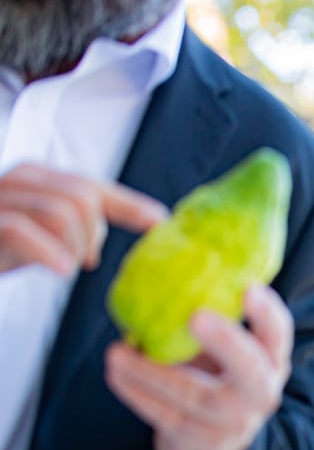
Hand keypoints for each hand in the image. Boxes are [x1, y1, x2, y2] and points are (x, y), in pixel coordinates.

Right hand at [0, 163, 165, 274]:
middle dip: (94, 235)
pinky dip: (50, 253)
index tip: (160, 223)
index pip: (93, 185)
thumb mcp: (43, 233)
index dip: (130, 204)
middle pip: (83, 197)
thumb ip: (80, 225)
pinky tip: (62, 270)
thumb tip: (147, 223)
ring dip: (74, 248)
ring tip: (65, 266)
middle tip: (85, 260)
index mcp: (36, 178)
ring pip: (61, 213)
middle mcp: (16, 180)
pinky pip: (23, 230)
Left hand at [105, 284, 293, 449]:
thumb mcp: (224, 351)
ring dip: (150, 372)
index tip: (247, 288)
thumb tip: (170, 257)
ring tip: (117, 351)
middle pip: (250, 369)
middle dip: (225, 341)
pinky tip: (116, 374)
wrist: (212, 447)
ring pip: (194, 395)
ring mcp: (235, 423)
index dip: (267, 313)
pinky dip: (137, 394)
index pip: (278, 334)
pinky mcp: (204, 444)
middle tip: (194, 316)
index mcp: (271, 361)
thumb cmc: (214, 381)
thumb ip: (211, 316)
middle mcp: (261, 393)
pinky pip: (167, 417)